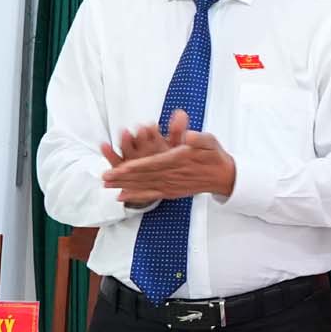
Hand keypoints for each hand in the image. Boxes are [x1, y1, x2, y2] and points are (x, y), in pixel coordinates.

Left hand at [102, 110, 237, 201]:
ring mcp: (172, 185)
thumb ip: (199, 139)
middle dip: (124, 177)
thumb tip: (189, 136)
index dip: (137, 167)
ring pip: (145, 185)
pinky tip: (122, 196)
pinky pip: (152, 194)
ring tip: (108, 185)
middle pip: (145, 176)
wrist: (225, 176)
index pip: (155, 164)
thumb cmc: (214, 156)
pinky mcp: (172, 191)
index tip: (121, 167)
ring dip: (125, 186)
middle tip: (105, 176)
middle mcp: (174, 175)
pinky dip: (137, 195)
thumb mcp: (210, 142)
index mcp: (180, 160)